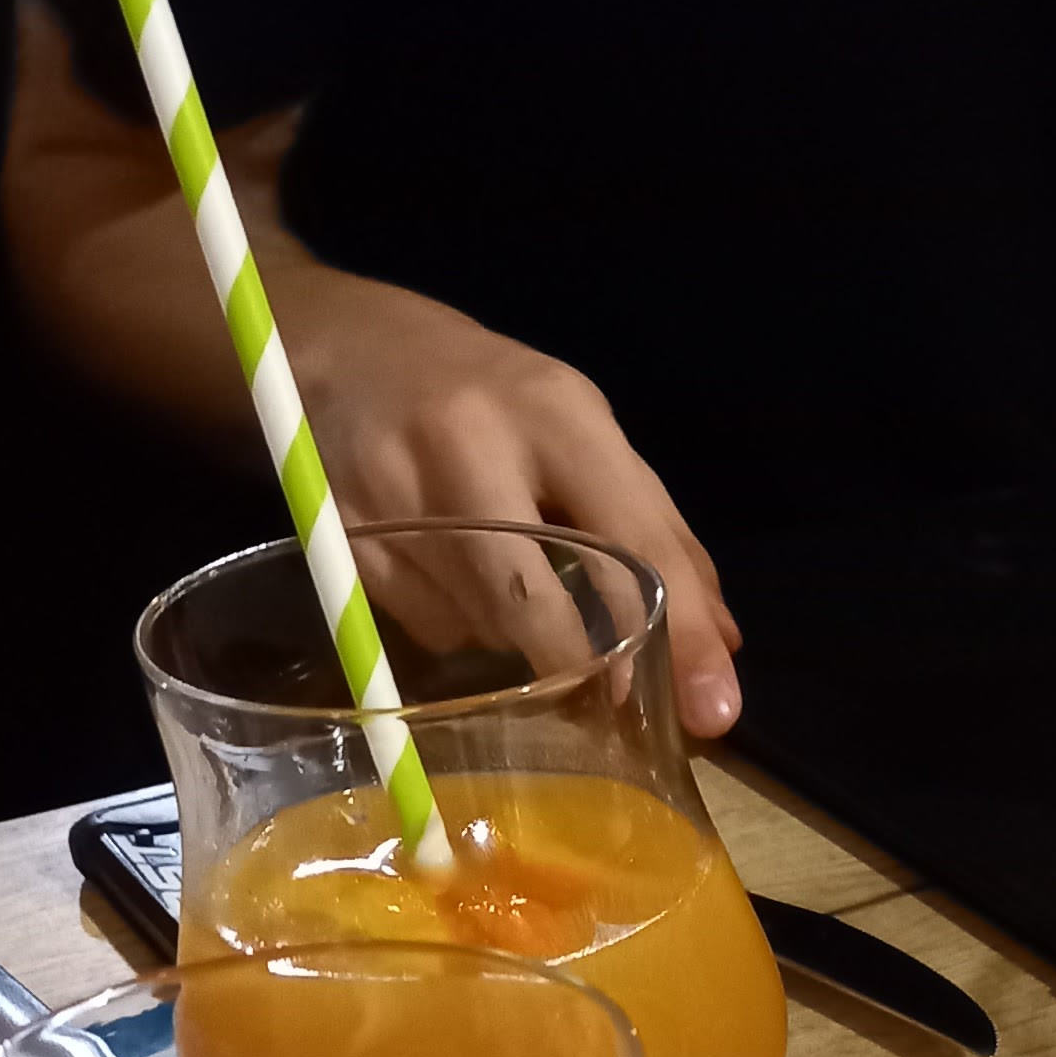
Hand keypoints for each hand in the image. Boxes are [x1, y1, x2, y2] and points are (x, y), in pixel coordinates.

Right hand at [288, 292, 743, 735]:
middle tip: (609, 698)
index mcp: (553, 411)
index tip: (712, 711)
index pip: (633, 538)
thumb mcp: (580, 431)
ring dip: (517, 638)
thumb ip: (655, 531)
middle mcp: (467, 446)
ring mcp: (392, 493)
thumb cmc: (490, 396)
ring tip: (507, 576)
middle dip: (583, 668)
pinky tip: (449, 569)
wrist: (345, 345)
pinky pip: (427, 627)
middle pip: (540, 605)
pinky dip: (458, 622)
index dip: (677, 630)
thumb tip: (717, 646)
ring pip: (483, 628)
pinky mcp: (337, 536)